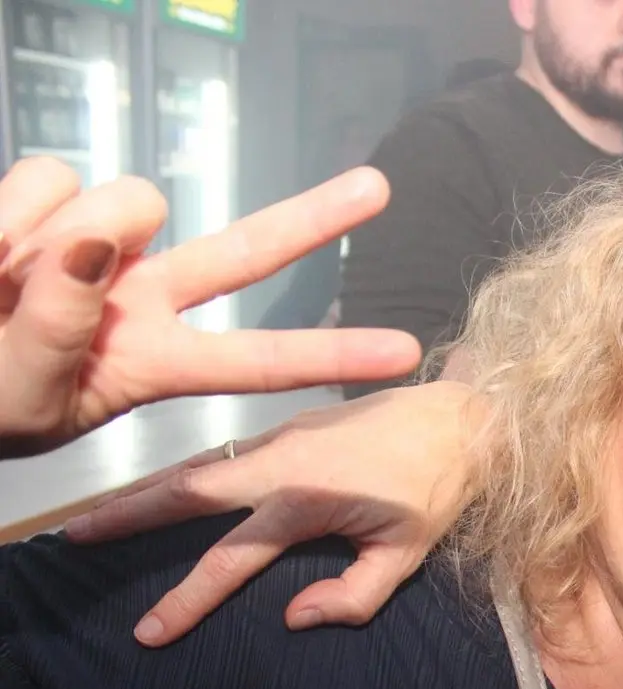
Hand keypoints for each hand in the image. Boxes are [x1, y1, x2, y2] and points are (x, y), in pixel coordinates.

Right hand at [0, 159, 420, 458]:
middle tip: (381, 190)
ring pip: (120, 202)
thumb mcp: (23, 397)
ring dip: (49, 241)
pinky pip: (46, 180)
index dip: (328, 355)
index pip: (256, 361)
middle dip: (314, 219)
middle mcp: (141, 294)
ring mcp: (100, 244)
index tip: (406, 354)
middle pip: (244, 250)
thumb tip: (97, 240)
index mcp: (153, 360)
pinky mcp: (50, 198)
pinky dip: (6, 217)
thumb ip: (60, 328)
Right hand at [63, 382, 482, 645]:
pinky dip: (186, 472)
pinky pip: (223, 452)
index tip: (149, 633)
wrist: (465, 418)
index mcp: (303, 497)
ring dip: (149, 489)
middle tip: (76, 537)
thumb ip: (354, 595)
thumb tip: (293, 619)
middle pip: (187, 491)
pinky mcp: (288, 427)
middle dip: (130, 514)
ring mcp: (280, 437)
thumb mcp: (409, 554)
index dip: (187, 600)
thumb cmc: (439, 489)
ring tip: (101, 514)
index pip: (230, 558)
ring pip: (198, 464)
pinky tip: (168, 487)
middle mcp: (279, 461)